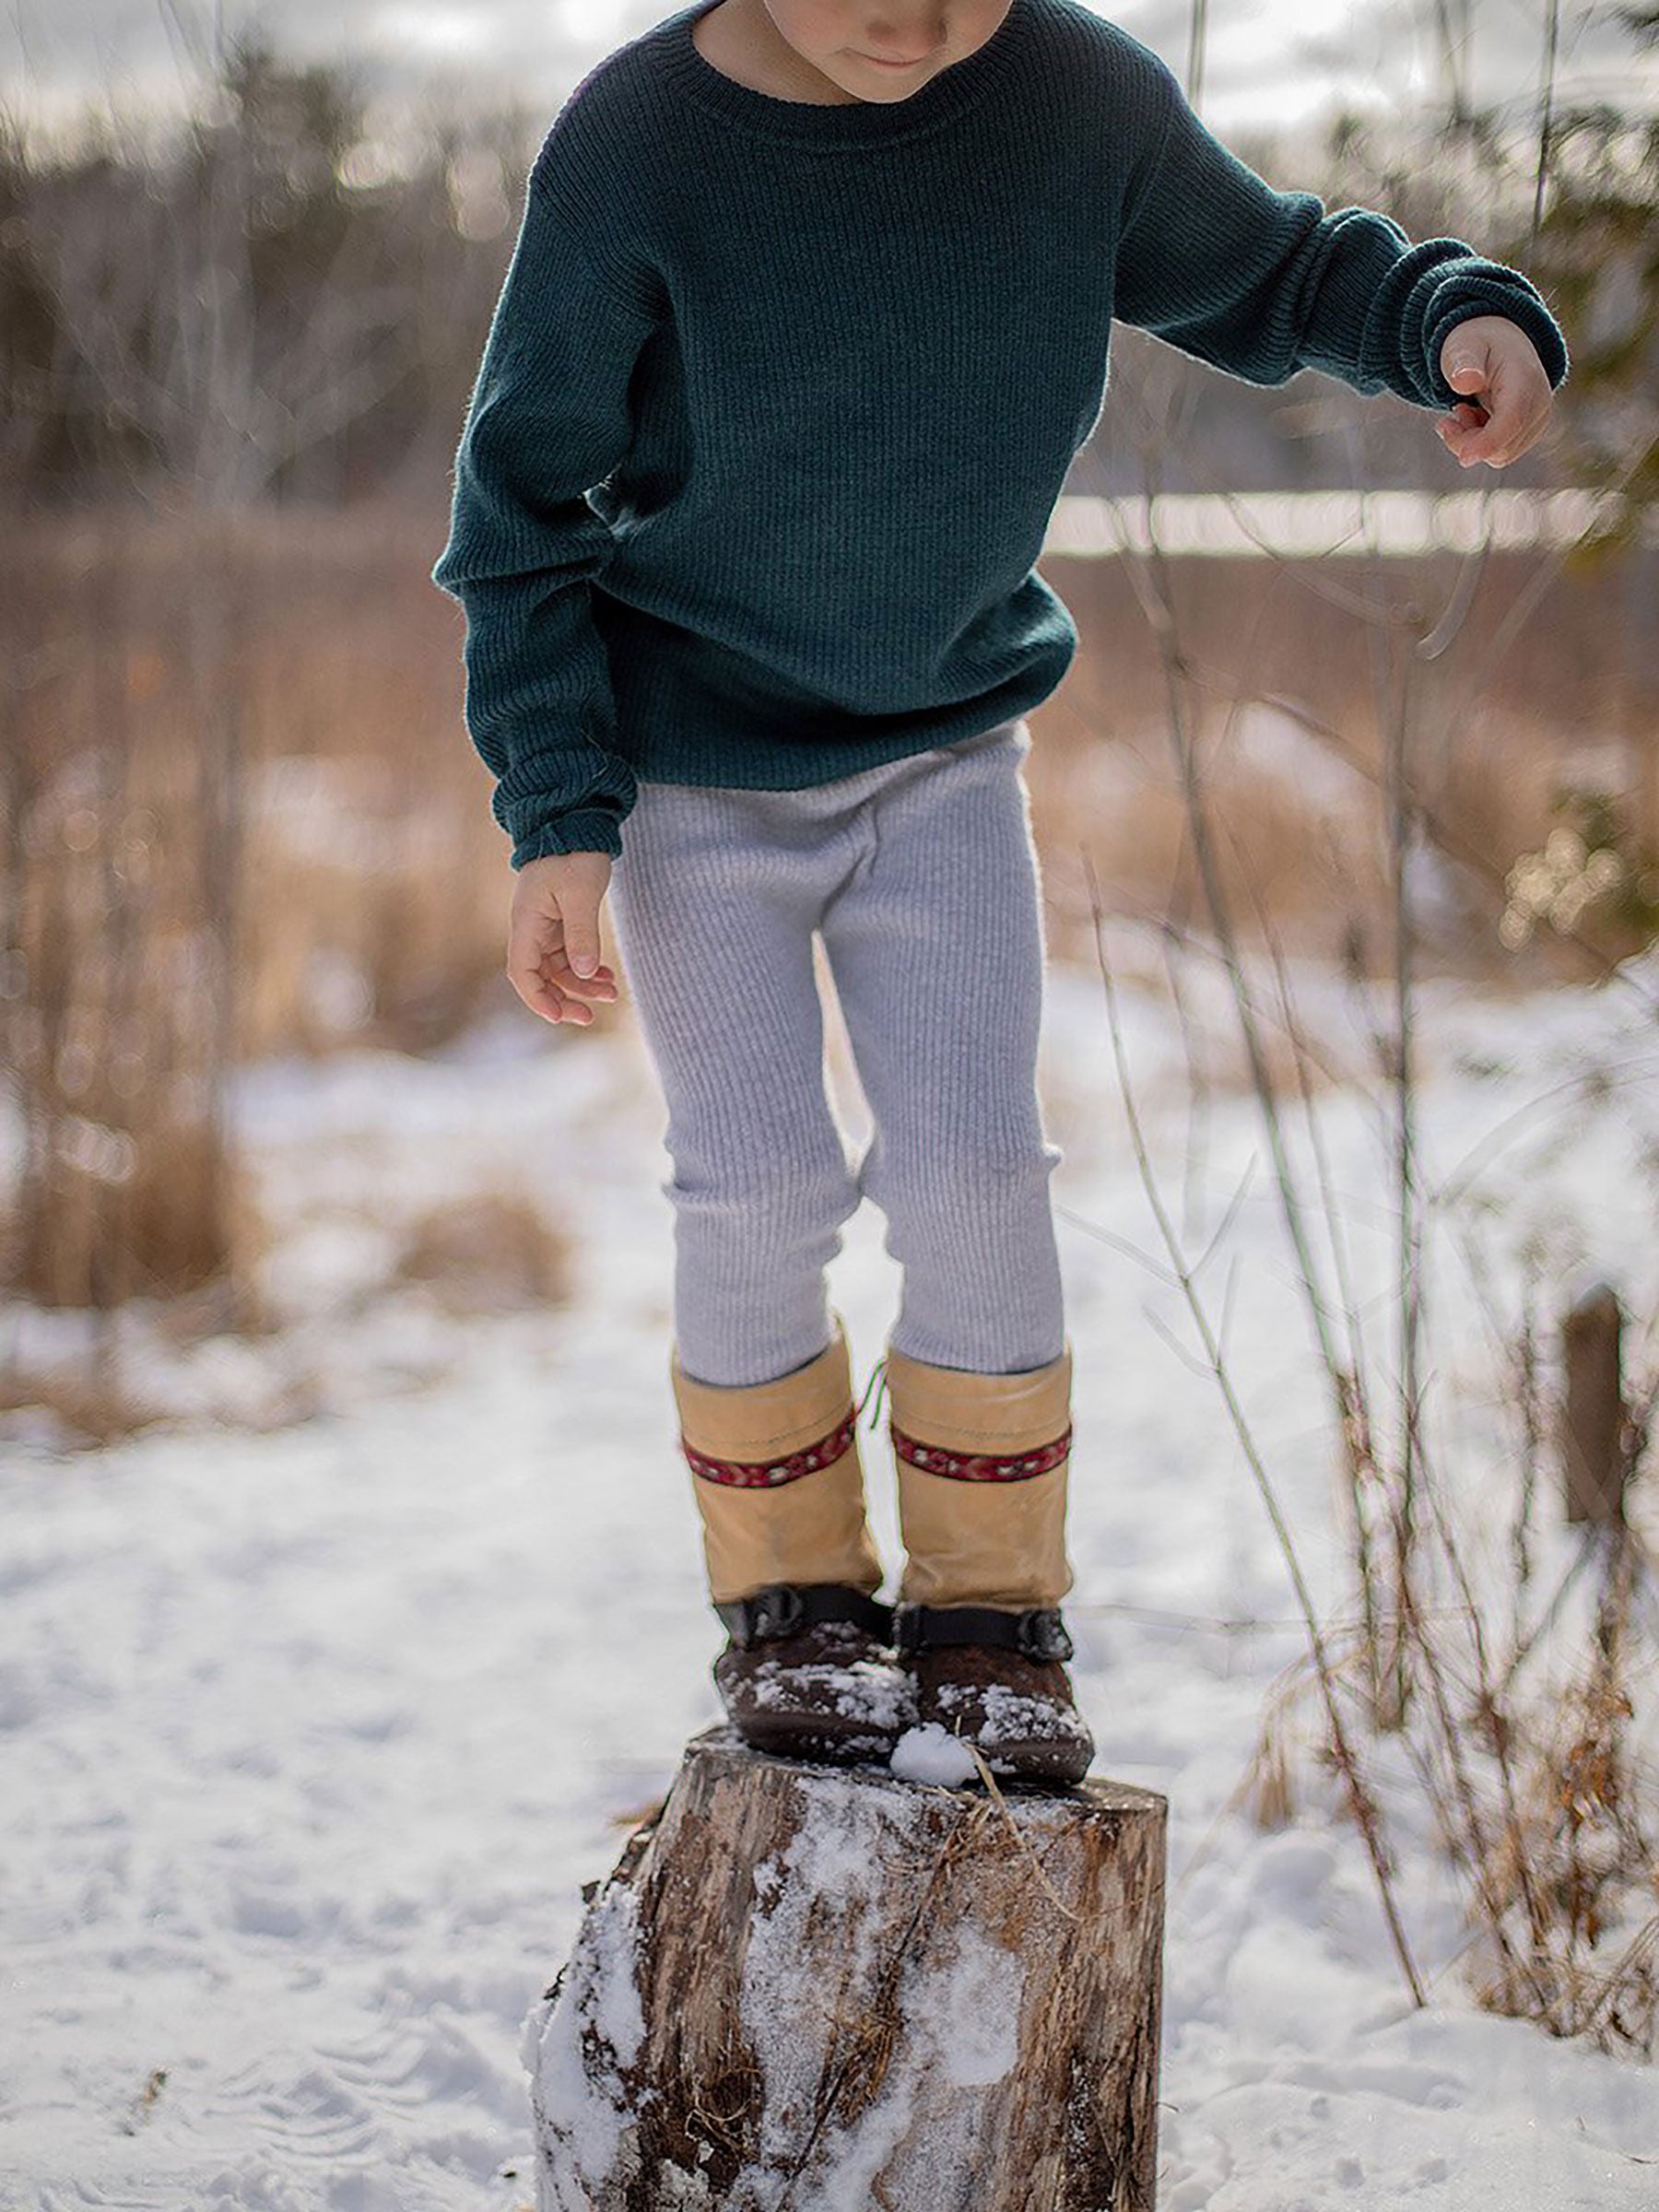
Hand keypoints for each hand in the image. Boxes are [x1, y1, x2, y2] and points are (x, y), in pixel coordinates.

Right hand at [507, 850, 619, 1026]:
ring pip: (558, 968)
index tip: (560, 1016)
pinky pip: (569, 954)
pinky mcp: (560, 921)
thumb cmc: (574, 853)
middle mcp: (531, 928)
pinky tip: (606, 975)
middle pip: (540, 977)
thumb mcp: (580, 895)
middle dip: (564, 999)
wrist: (575, 822)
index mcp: (526, 922)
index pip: (522, 972)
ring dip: (581, 984)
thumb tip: (583, 973)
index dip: (538, 998)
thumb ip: (582, 935)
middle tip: (590, 1016)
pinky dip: (586, 967)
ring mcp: (545, 925)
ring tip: (611, 993)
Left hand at [1436, 315, 1553, 468]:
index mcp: (1525, 380)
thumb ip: (1463, 362)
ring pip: (1500, 456)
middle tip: (1448, 417)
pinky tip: (1474, 418)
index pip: (1512, 420)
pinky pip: (1500, 453)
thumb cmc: (1477, 344)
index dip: (1488, 442)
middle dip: (1466, 441)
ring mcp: (1538, 421)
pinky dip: (1480, 443)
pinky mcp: (1530, 433)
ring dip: (1472, 441)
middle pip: (1502, 447)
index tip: (1463, 458)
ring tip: (1463, 410)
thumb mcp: (1463, 346)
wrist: (1499, 343)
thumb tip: (1465, 382)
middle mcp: (1539, 404)